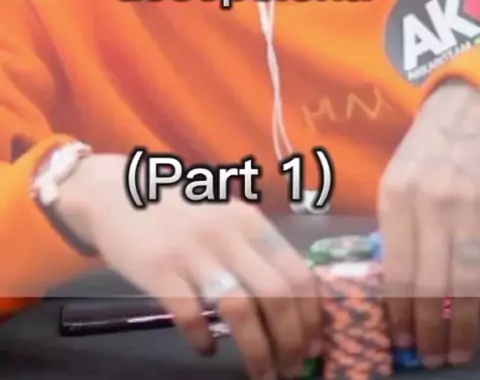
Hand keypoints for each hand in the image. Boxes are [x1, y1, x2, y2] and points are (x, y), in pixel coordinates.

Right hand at [56, 154, 321, 379]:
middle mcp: (227, 234)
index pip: (297, 271)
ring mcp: (192, 251)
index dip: (312, 315)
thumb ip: (253, 248)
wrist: (118, 191)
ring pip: (240, 309)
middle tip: (291, 368)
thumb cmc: (178, 208)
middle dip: (291, 340)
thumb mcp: (224, 216)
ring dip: (257, 351)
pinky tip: (205, 348)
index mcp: (249, 221)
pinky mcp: (158, 269)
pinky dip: (203, 340)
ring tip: (261, 373)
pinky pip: (190, 315)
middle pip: (277, 294)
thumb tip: (292, 300)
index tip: (315, 345)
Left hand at [378, 80, 479, 367]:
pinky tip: (476, 320)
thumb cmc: (428, 147)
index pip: (397, 272)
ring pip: (465, 284)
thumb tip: (399, 289)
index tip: (401, 340)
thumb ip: (399, 228)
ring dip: (460, 328)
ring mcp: (468, 207)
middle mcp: (431, 203)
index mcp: (397, 196)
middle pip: (430, 286)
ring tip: (454, 352)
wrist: (466, 107)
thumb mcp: (400, 179)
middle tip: (429, 358)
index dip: (400, 314)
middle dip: (429, 331)